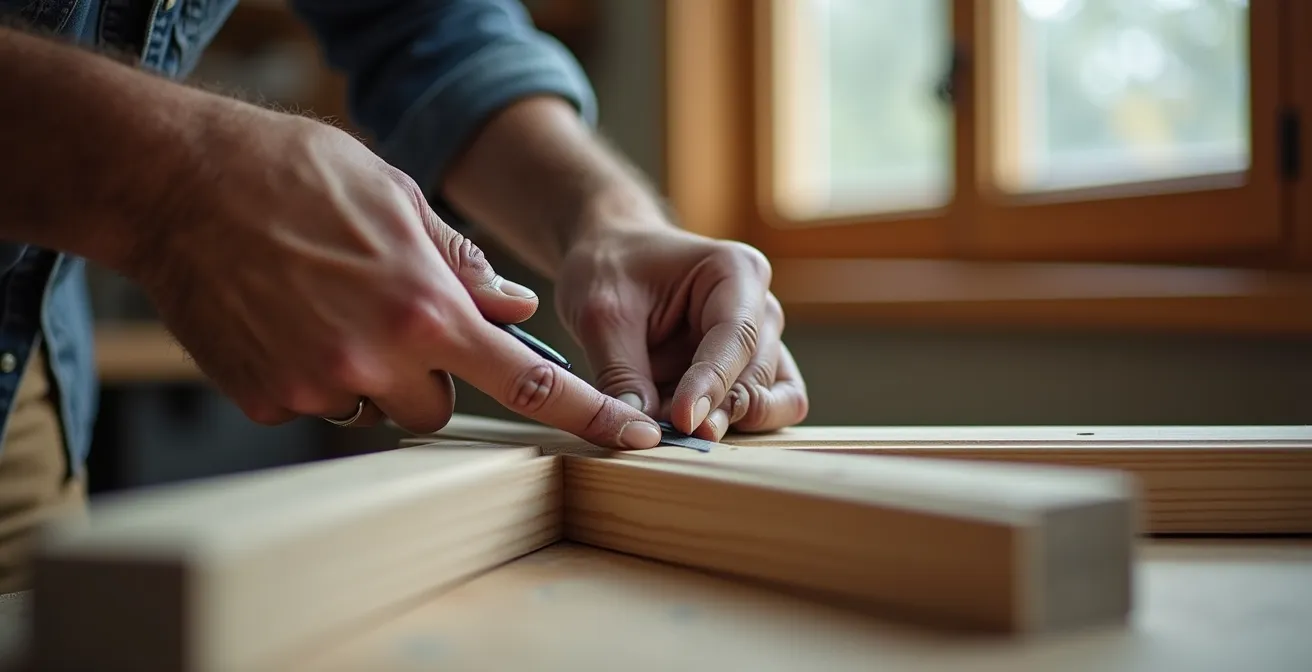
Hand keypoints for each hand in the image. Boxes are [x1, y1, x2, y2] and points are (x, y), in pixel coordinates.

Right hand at [125, 104, 662, 449]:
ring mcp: (317, 386)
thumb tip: (516, 306)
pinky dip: (311, 372)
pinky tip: (286, 318)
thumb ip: (463, 264)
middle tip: (393, 320)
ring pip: (374, 409)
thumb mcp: (397, 197)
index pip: (527, 379)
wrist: (176, 182)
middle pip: (436, 408)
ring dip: (368, 375)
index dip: (588, 414)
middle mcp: (376, 359)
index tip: (632, 438)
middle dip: (428, 376)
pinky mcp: (266, 400)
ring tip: (327, 307)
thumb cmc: (294, 174)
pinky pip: (315, 403)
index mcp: (425, 308)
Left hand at [555, 224, 807, 440]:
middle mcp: (761, 307)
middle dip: (718, 409)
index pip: (736, 336)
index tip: (682, 419)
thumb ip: (621, 372)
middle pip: (759, 374)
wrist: (613, 258)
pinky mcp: (751, 370)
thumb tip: (640, 430)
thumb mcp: (600, 314)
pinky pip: (767, 408)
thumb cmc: (610, 268)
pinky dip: (736, 426)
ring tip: (678, 431)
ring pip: (776, 398)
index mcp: (735, 272)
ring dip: (730, 421)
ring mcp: (762, 340)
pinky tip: (691, 429)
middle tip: (671, 433)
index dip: (712, 383)